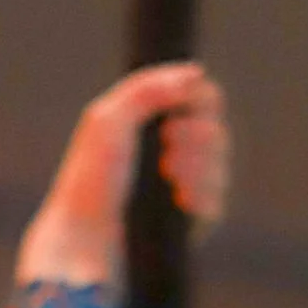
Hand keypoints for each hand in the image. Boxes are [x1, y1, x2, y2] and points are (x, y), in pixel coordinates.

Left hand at [16, 62, 229, 286]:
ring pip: (221, 165)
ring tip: (169, 172)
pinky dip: (203, 194)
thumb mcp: (109, 118)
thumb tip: (196, 73)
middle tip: (170, 141)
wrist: (86, 235)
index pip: (200, 102)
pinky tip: (181, 198)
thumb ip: (149, 88)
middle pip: (217, 131)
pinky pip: (217, 202)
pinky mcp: (189, 225)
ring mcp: (183, 191)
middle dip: (199, 134)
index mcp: (153, 127)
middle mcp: (172, 156)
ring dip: (199, 163)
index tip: (182, 107)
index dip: (201, 100)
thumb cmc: (91, 178)